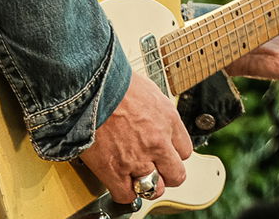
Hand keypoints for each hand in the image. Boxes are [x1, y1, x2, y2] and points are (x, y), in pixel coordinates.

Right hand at [77, 69, 192, 204]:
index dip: (173, 154)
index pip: (185, 151)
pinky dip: (125, 193)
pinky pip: (126, 195)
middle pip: (177, 175)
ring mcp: (138, 159)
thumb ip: (156, 112)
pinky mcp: (114, 170)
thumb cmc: (116, 83)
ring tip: (138, 180)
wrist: (93, 87)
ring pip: (154, 189)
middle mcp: (158, 142)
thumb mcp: (150, 92)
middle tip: (157, 171)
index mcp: (169, 120)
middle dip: (167, 175)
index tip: (165, 153)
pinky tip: (121, 184)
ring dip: (147, 187)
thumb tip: (153, 119)